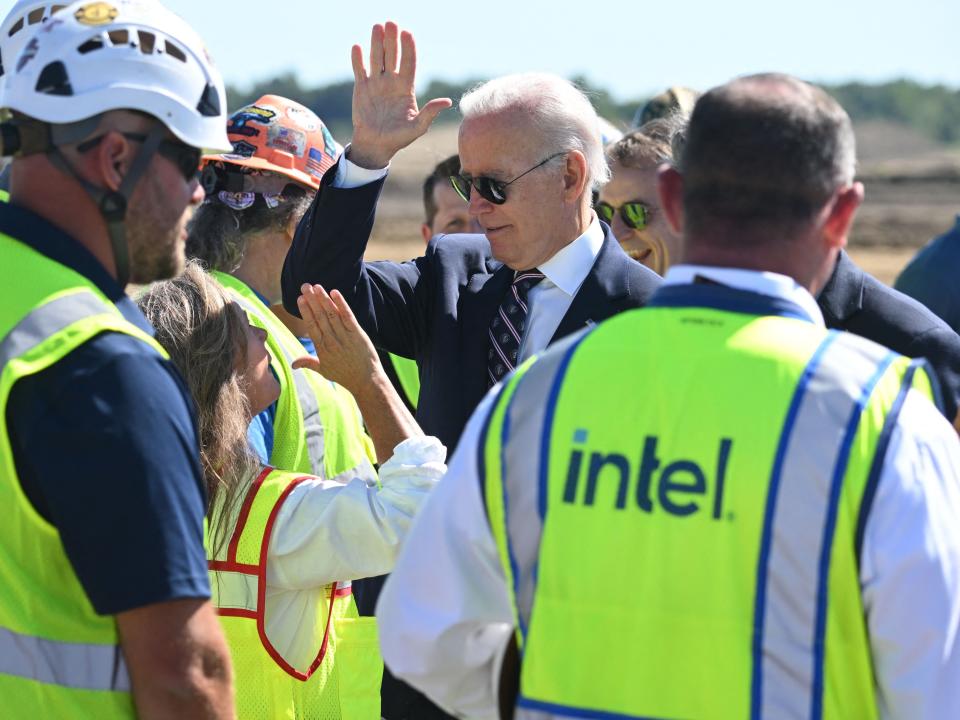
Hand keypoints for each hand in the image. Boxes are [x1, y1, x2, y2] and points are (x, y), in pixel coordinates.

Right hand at [292, 284, 383, 395]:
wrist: (366, 381)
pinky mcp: (357, 334)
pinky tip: (335, 293)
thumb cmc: (345, 376)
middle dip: (312, 300)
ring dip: (324, 299)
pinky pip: (348, 316)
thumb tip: (292, 364)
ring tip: (317, 286)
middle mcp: (332, 341)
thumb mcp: (324, 370)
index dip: (305, 311)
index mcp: (322, 348)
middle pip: (320, 317)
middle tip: (305, 286)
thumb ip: (308, 363)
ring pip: (332, 314)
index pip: (311, 326)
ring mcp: (345, 337)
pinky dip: (341, 304)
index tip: (300, 298)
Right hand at [348, 21, 451, 168]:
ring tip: (377, 27)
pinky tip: (357, 47)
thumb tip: (447, 101)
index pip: (409, 63)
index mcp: (406, 88)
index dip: (409, 48)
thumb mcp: (418, 127)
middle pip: (392, 56)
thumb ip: (430, 113)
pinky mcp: (361, 88)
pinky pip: (359, 70)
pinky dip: (357, 59)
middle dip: (392, 40)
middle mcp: (391, 82)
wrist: (376, 145)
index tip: (408, 34)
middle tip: (391, 23)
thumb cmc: (399, 138)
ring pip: (377, 58)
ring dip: (376, 43)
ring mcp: (376, 83)